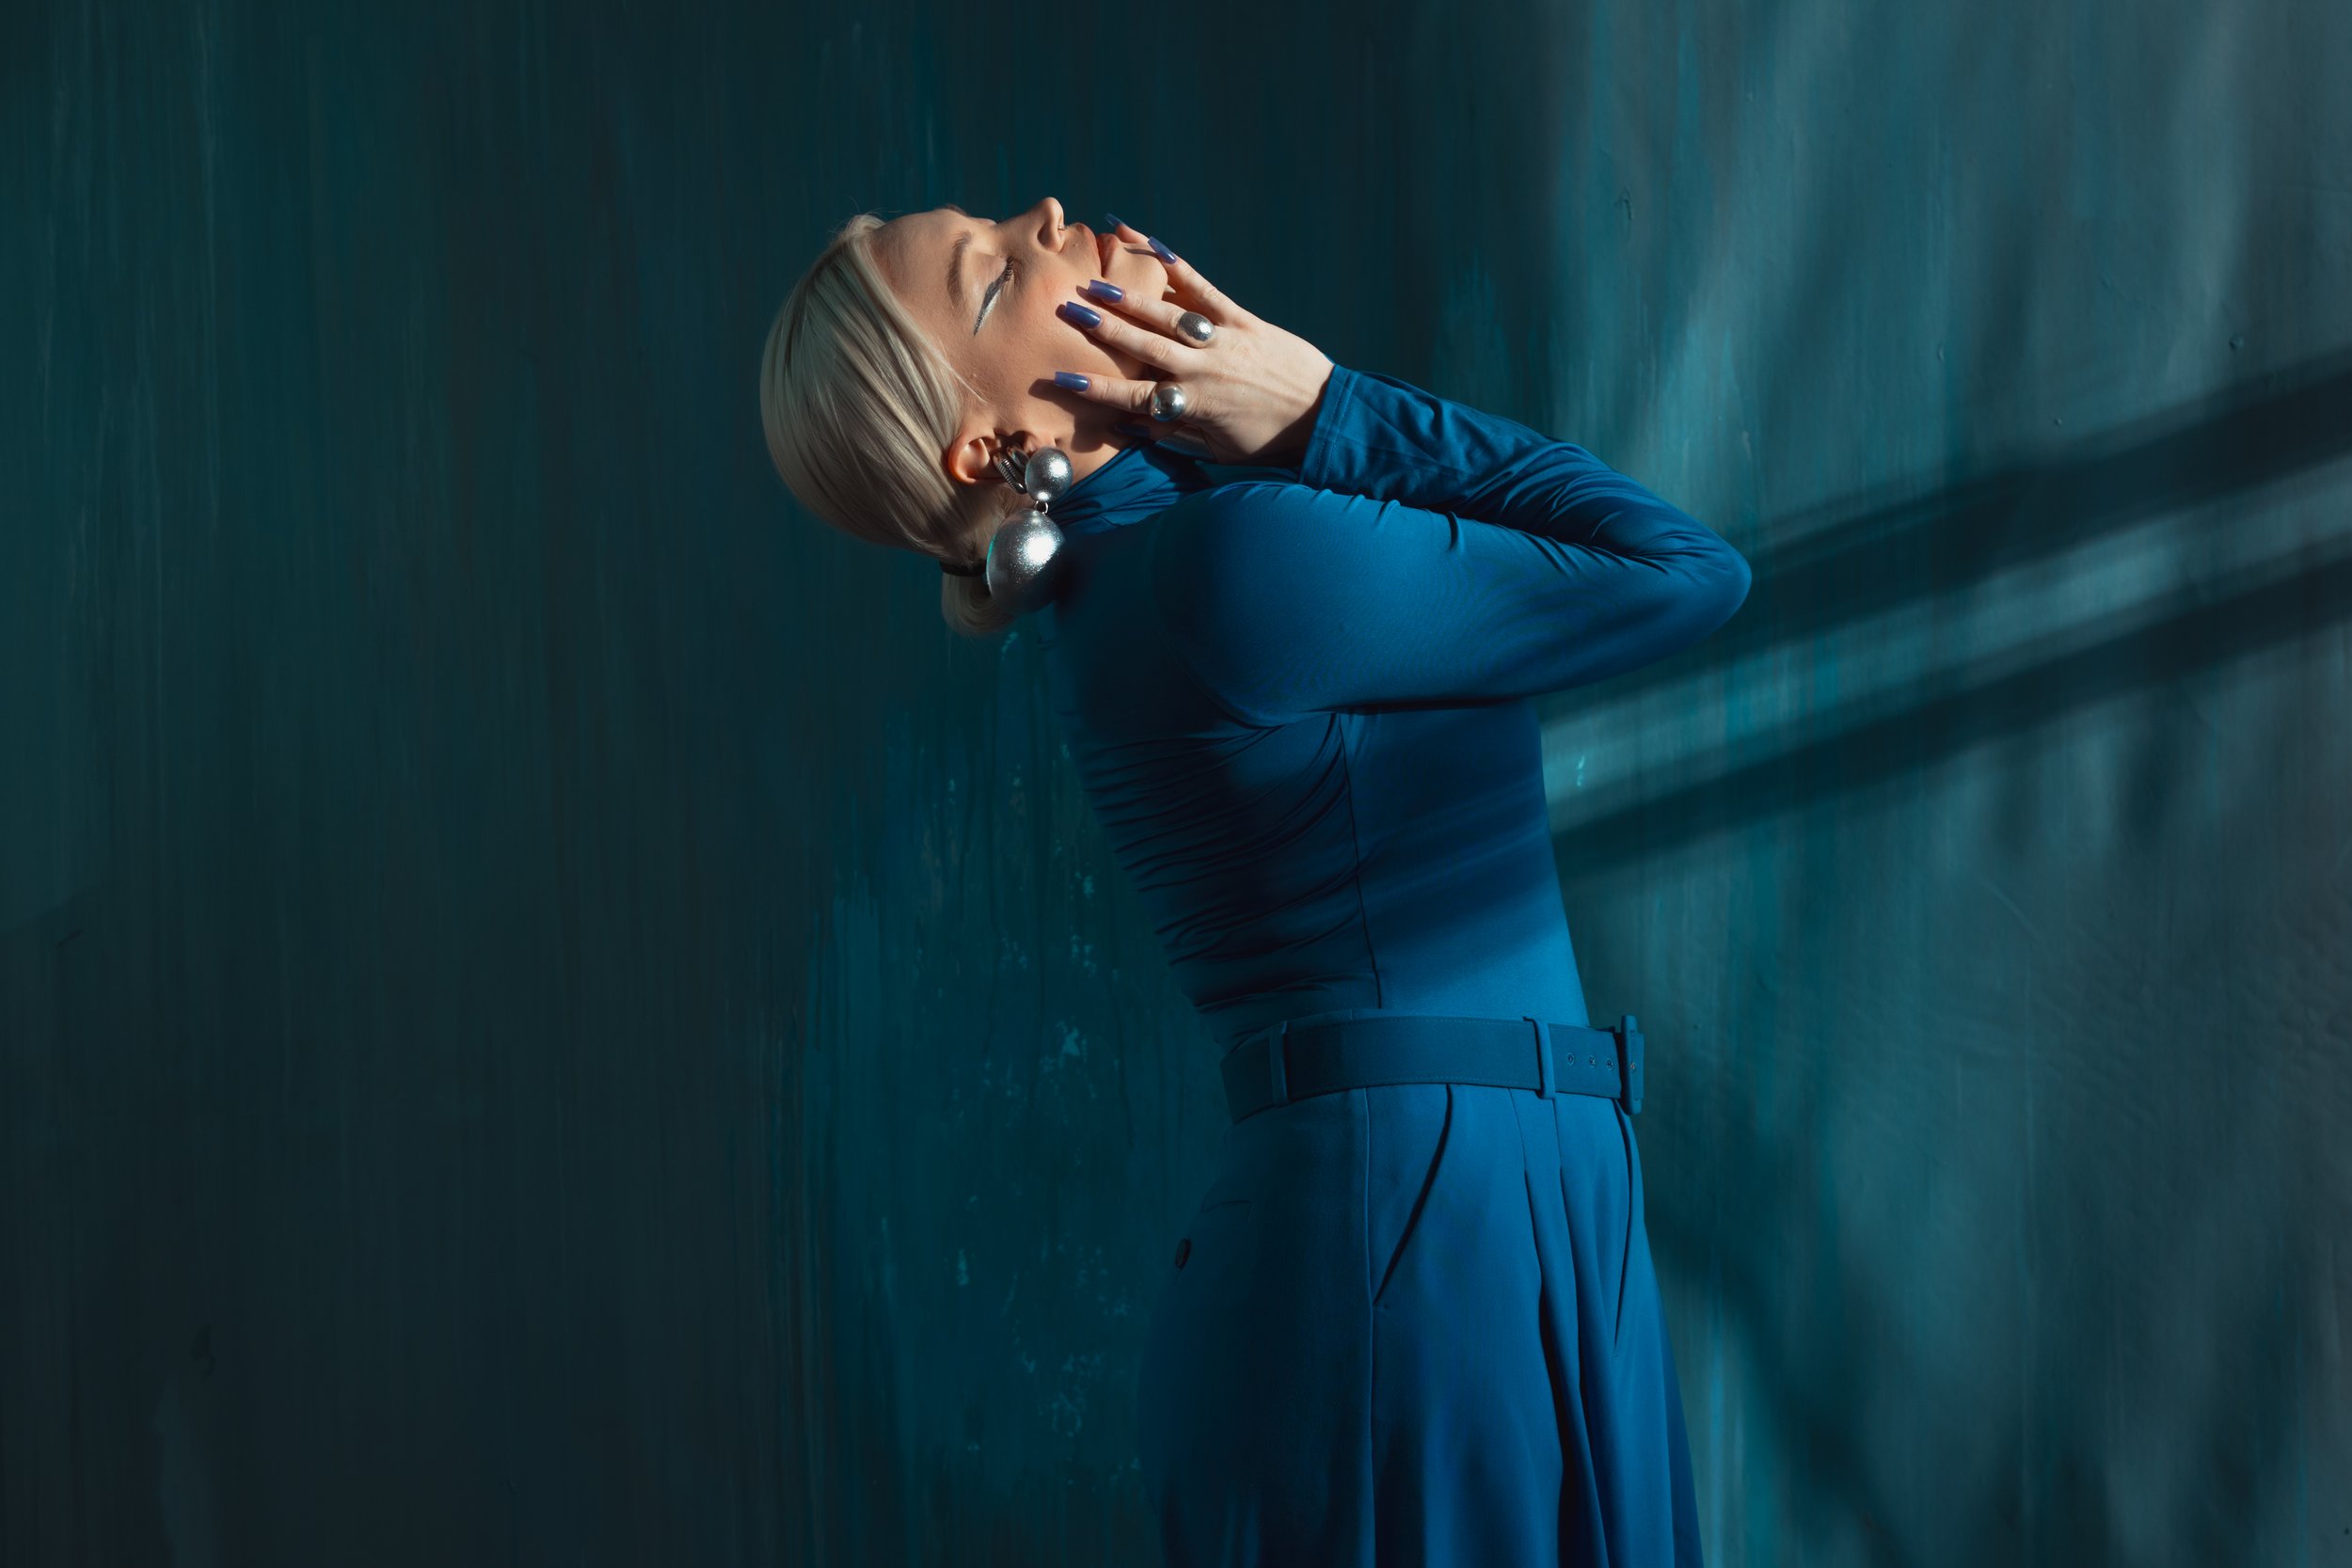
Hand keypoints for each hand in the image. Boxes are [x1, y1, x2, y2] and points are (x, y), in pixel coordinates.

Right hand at [1057, 220, 1334, 467]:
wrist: (1325, 416)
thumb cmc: (1269, 440)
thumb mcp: (1219, 450)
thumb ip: (1176, 434)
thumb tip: (1133, 424)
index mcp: (1192, 404)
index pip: (1133, 396)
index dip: (1096, 388)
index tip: (1060, 378)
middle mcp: (1202, 369)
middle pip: (1142, 346)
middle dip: (1101, 329)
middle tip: (1066, 311)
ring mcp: (1222, 340)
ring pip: (1167, 315)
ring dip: (1129, 299)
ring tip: (1096, 283)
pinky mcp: (1244, 320)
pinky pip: (1205, 290)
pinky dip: (1178, 267)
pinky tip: (1152, 245)